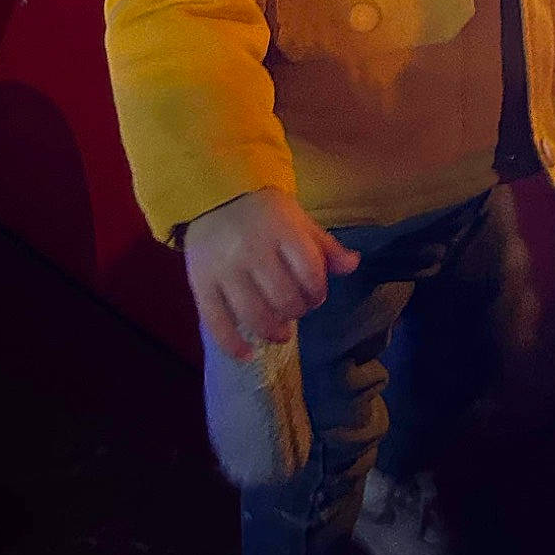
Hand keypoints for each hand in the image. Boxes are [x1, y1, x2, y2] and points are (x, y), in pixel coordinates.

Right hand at [184, 188, 360, 362]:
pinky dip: (234, 346)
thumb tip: (353, 266)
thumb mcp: (296, 218)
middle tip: (295, 308)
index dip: (318, 291)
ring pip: (254, 316)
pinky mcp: (200, 285)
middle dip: (297, 311)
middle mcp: (251, 250)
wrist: (210, 199)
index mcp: (280, 229)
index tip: (315, 293)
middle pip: (284, 299)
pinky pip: (217, 324)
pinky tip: (247, 355)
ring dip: (273, 332)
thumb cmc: (261, 213)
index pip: (310, 273)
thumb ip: (324, 244)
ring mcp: (224, 270)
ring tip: (280, 332)